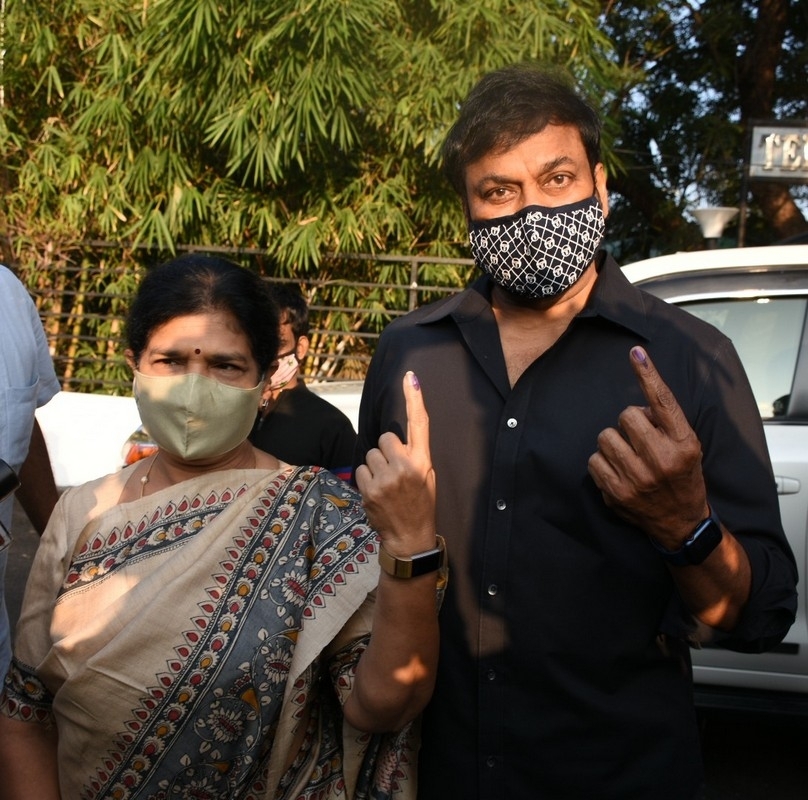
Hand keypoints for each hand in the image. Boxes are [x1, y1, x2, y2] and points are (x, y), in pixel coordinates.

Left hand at [355, 372, 435, 556]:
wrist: (410, 537)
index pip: (419, 423)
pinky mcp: (369, 489)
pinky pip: (361, 469)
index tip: (410, 377)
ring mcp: (386, 478)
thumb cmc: (420, 503)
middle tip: (394, 470)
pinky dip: (366, 478)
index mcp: (423, 461)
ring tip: (387, 483)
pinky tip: (377, 492)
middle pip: (386, 437)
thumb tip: (396, 436)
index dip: (414, 398)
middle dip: (387, 450)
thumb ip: (415, 454)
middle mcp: (405, 466)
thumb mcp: (428, 476)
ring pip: (371, 453)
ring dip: (376, 465)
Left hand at [587, 346, 708, 548]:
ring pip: (605, 436)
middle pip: (626, 415)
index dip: (648, 375)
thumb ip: (666, 423)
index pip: (663, 402)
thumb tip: (639, 400)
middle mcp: (662, 459)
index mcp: (684, 443)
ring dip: (613, 443)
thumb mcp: (688, 446)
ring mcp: (637, 478)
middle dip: (629, 424)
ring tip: (629, 458)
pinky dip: (602, 463)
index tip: (635, 352)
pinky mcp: (616, 492)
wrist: (681, 523)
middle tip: (641, 441)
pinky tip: (618, 473)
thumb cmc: (682, 477)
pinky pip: (593, 460)